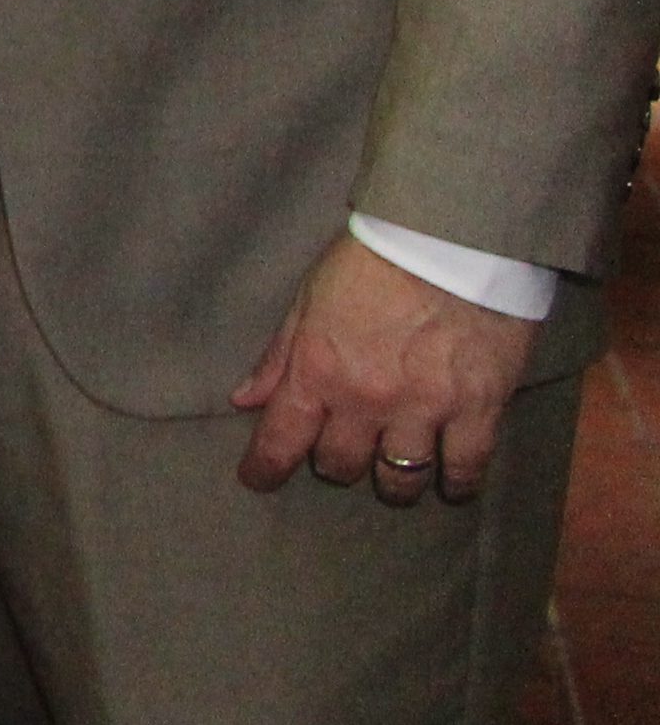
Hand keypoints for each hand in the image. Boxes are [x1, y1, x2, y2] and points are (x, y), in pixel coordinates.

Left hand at [234, 235, 537, 502]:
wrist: (454, 239)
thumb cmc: (372, 261)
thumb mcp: (309, 300)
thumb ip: (280, 356)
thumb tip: (244, 400)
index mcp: (317, 371)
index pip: (281, 440)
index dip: (265, 469)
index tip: (259, 480)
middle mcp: (366, 400)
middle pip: (341, 465)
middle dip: (335, 463)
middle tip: (342, 451)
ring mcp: (424, 409)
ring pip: (400, 476)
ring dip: (392, 482)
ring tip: (393, 473)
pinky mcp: (479, 409)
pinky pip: (465, 467)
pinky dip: (457, 484)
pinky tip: (451, 485)